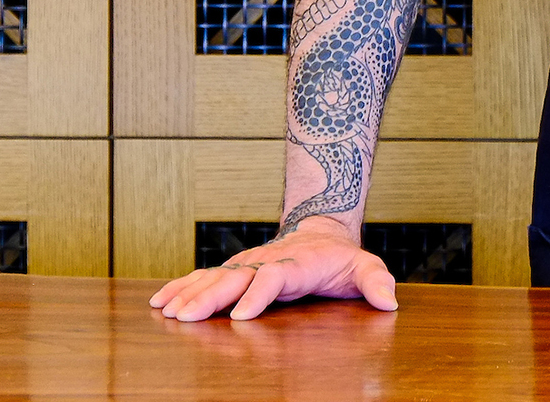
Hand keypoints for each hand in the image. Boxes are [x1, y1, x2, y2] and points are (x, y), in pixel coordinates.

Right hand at [148, 219, 397, 321]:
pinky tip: (160, 302)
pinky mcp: (234, 271)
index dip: (259, 295)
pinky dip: (182, 287)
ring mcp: (246, 265)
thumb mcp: (364, 266)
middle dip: (210, 298)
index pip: (274, 278)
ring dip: (189, 293)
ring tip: (166, 311)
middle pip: (235, 279)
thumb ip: (376, 281)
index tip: (242, 316)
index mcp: (296, 265)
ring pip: (214, 278)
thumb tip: (390, 300)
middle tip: (186, 317)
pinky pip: (204, 278)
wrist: (319, 231)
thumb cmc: (341, 257)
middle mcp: (265, 263)